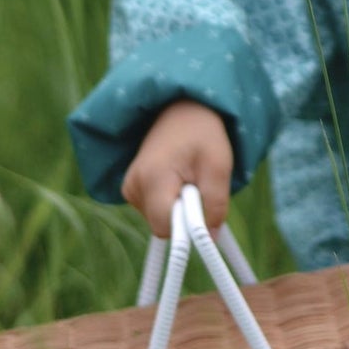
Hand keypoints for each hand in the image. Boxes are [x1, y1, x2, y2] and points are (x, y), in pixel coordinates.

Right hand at [120, 99, 234, 238]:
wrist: (181, 109)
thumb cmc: (202, 134)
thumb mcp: (219, 167)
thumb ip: (215, 205)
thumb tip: (210, 240)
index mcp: (151, 178)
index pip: (165, 227)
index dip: (187, 227)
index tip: (202, 212)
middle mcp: (133, 185)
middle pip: (162, 226)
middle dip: (185, 215)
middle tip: (197, 186)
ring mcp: (129, 187)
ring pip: (160, 220)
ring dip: (179, 207)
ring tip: (188, 177)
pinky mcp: (132, 188)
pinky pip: (155, 210)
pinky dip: (170, 201)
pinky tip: (177, 180)